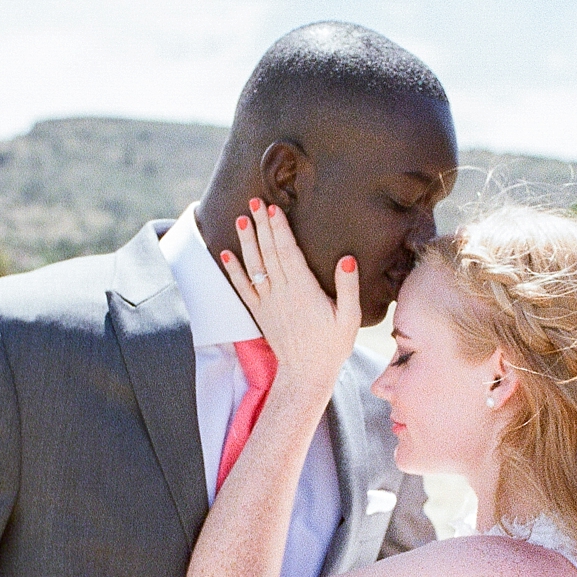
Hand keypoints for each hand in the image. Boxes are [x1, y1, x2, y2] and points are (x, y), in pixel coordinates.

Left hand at [221, 201, 360, 393]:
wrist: (306, 375)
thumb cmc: (332, 346)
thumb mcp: (350, 318)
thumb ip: (348, 287)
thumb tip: (346, 258)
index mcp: (304, 289)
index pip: (288, 252)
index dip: (279, 229)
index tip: (273, 208)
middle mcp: (282, 292)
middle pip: (269, 252)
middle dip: (262, 225)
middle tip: (254, 201)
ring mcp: (268, 303)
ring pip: (254, 266)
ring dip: (247, 242)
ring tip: (241, 219)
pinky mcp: (260, 313)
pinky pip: (243, 289)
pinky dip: (233, 271)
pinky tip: (226, 254)